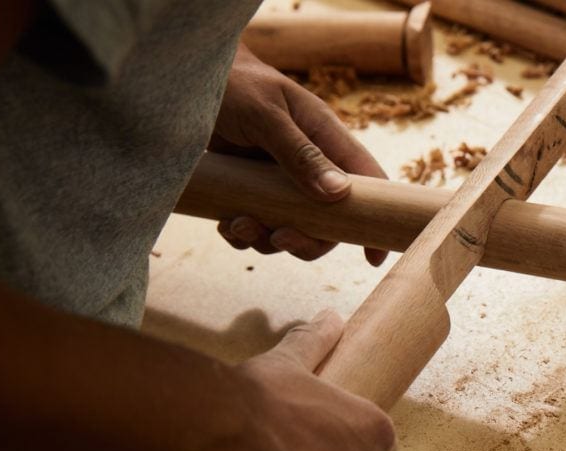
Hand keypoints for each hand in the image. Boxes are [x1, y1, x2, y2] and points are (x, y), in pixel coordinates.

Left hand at [213, 43, 387, 265]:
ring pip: (289, 229)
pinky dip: (241, 234)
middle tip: (278, 238)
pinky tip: (225, 222)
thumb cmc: (234, 83)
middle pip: (326, 222)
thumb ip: (300, 153)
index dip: (374, 221)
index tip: (374, 258)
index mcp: (327, 139)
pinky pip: (256, 226)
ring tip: (237, 224)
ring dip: (264, 239)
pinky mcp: (250, 190)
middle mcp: (309, 165)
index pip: (367, 184)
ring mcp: (279, 181)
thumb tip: (338, 194)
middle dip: (304, 240)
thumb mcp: (266, 115)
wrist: (190, 78)